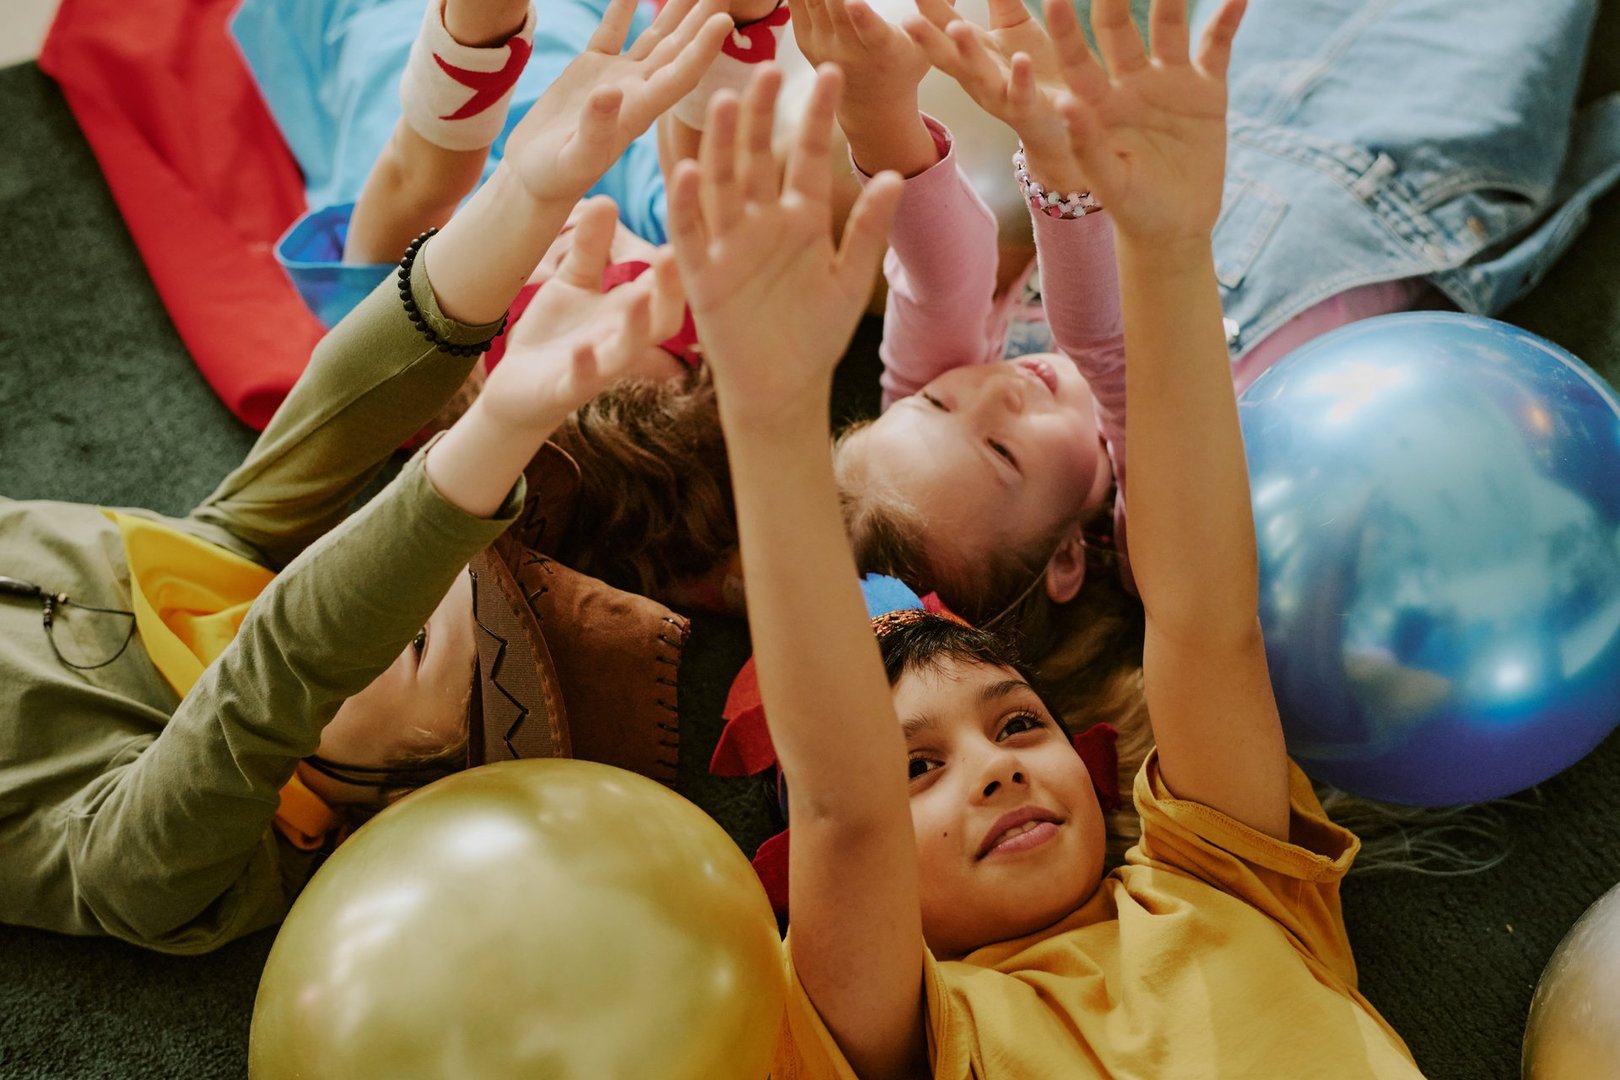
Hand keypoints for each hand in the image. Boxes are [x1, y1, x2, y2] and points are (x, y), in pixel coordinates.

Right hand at [503, 0, 733, 203]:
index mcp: (639, 113)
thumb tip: (610, 91)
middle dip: (700, 20)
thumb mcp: (573, 159)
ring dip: (675, 11)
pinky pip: (613, 31)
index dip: (703, 49)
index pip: (680, 76)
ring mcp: (617, 78)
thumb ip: (594, 129)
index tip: (723, 20)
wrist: (535, 180)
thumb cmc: (554, 179)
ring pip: (654, 37)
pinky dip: (624, 8)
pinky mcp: (591, 70)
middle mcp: (636, 92)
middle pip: (678, 50)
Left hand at [506, 197, 682, 380]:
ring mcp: (599, 367)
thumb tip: (607, 199)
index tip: (684, 222)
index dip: (678, 257)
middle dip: (670, 289)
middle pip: (663, 318)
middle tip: (674, 253)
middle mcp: (623, 340)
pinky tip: (582, 347)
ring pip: (629, 350)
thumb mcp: (573, 282)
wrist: (517, 387)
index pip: (665, 284)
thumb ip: (590, 246)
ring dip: (636, 326)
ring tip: (638, 296)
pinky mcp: (569, 389)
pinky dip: (585, 365)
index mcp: (629, 311)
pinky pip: (584, 380)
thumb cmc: (555, 333)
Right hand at [668, 65, 903, 428]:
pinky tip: (691, 171)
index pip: (804, 156)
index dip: (814, 117)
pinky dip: (688, 204)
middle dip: (760, 115)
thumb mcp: (849, 280)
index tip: (829, 74)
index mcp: (799, 218)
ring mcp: (729, 245)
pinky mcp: (703, 275)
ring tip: (723, 101)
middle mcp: (760, 222)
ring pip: (721, 184)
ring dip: (720, 145)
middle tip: (766, 68)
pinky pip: (692, 233)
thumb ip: (868, 229)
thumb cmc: (816, 336)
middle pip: (756, 157)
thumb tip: (896, 177)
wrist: (784, 388)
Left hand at [792, 0, 928, 116]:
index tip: (854, 2)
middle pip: (836, 7)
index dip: (862, 16)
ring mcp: (823, 47)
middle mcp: (849, 53)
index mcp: (883, 53)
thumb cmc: (907, 63)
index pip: (871, 33)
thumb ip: (940, 7)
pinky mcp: (807, 40)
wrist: (873, 102)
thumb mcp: (930, 43)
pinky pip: (799, 1)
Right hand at [904, 0, 1091, 191]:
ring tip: (957, 28)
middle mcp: (978, 76)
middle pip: (948, 55)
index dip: (928, 8)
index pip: (943, 25)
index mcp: (973, 52)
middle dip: (927, 38)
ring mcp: (1000, 94)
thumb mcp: (1013, 26)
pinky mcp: (1028, 108)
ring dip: (966, 52)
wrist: (1063, 120)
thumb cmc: (1034, 68)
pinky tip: (1022, 60)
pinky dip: (1021, 79)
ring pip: (978, 74)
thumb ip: (999, 0)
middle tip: (908, 20)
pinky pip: (1022, 94)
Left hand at [910, 0, 1243, 242]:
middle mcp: (1129, 83)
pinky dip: (1227, 21)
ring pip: (1168, 27)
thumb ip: (1088, 144)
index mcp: (1097, 104)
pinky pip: (1217, 48)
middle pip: (1119, 28)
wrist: (1173, 228)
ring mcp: (1168, 82)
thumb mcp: (1110, 181)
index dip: (1066, 28)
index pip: (1077, 56)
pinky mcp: (1206, 90)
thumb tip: (1065, 104)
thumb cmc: (1133, 209)